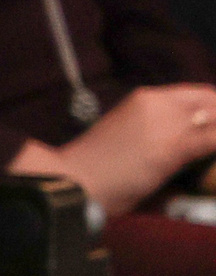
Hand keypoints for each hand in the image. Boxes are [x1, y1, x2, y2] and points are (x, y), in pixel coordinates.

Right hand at [10, 83, 215, 216]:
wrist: (73, 180)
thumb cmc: (95, 166)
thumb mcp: (126, 133)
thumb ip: (155, 129)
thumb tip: (185, 143)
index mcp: (145, 98)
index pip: (199, 95)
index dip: (215, 109)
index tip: (215, 125)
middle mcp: (158, 102)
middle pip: (212, 103)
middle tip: (210, 143)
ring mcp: (166, 122)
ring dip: (215, 133)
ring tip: (208, 151)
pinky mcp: (172, 147)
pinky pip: (212, 140)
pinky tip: (212, 165)